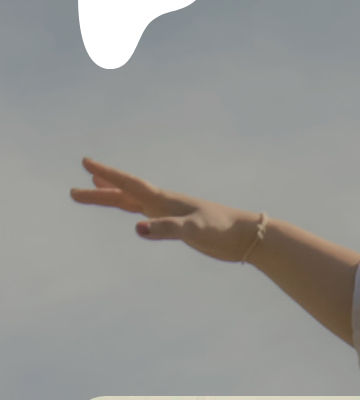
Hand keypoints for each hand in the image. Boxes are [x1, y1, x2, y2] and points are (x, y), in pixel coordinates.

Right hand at [70, 158, 261, 261]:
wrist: (246, 237)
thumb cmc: (223, 230)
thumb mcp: (193, 230)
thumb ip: (166, 229)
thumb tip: (137, 229)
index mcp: (165, 200)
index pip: (129, 184)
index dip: (107, 174)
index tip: (86, 162)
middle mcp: (165, 204)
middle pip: (124, 195)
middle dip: (99, 192)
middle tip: (73, 191)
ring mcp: (171, 214)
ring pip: (134, 204)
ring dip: (113, 197)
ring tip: (93, 189)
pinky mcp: (178, 226)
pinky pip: (148, 217)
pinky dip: (135, 213)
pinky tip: (133, 217)